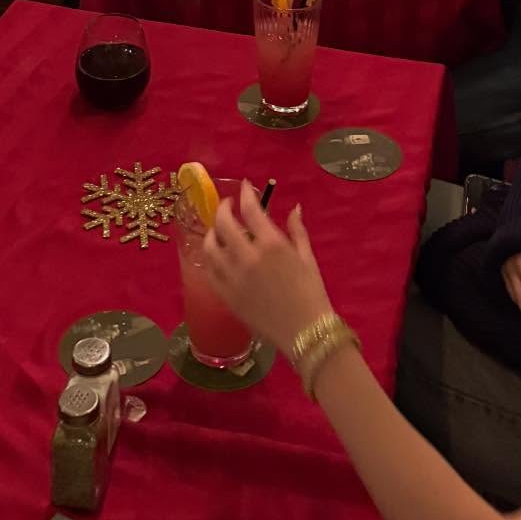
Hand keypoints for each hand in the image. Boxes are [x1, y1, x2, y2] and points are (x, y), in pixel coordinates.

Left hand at [204, 181, 332, 356]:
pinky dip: (210, 259)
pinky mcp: (226, 296)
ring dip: (212, 233)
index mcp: (271, 245)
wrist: (305, 332)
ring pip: (210, 247)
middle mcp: (248, 257)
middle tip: (228, 206)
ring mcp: (233, 278)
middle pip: (224, 223)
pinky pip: (209, 271)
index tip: (244, 187)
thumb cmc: (311, 293)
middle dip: (224, 209)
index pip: (250, 209)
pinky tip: (217, 256)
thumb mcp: (307, 257)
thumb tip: (294, 208)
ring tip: (218, 230)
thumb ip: (297, 230)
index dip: (245, 194)